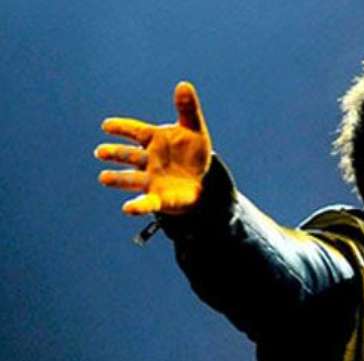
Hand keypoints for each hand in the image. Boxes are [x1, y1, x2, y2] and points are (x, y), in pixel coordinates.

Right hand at [95, 81, 211, 214]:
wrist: (201, 179)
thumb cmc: (192, 152)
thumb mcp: (193, 129)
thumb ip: (187, 109)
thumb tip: (183, 84)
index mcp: (155, 140)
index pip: (136, 131)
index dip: (122, 128)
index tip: (106, 125)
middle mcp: (149, 159)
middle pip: (130, 156)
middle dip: (116, 154)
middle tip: (100, 152)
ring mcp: (152, 179)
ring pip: (132, 179)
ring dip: (118, 179)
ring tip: (103, 178)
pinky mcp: (160, 198)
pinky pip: (147, 202)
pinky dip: (138, 206)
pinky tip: (127, 209)